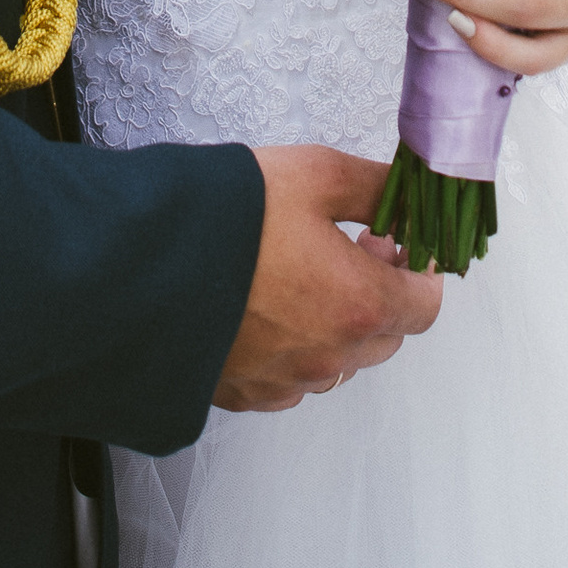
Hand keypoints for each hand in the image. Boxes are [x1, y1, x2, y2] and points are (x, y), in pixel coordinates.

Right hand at [212, 145, 443, 411]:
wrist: (142, 262)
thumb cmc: (228, 218)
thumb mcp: (316, 174)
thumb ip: (377, 189)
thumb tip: (410, 198)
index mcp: (359, 304)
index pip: (425, 304)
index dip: (418, 268)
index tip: (398, 241)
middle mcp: (329, 356)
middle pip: (385, 335)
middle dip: (380, 291)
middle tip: (352, 246)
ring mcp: (285, 383)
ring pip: (337, 361)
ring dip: (336, 324)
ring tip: (302, 275)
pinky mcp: (244, 394)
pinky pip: (289, 381)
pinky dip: (291, 349)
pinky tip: (266, 308)